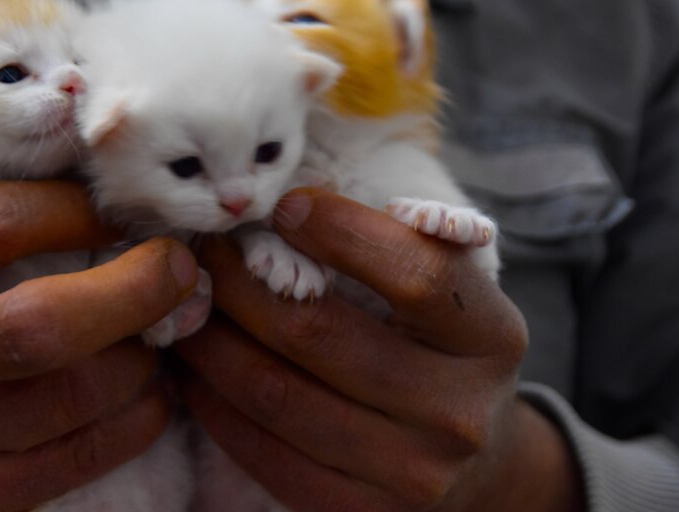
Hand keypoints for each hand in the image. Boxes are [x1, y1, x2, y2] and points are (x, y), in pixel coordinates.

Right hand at [0, 180, 199, 510]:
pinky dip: (140, 414)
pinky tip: (152, 388)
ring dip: (146, 354)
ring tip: (167, 327)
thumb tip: (97, 193)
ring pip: (79, 393)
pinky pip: (85, 454)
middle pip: (43, 322)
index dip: (77, 209)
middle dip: (135, 288)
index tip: (122, 208)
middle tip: (181, 267)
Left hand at [175, 188, 583, 511]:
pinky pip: (264, 451)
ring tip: (187, 306)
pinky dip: (215, 404)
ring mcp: (412, 473)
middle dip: (244, 283)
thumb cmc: (439, 346)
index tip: (286, 205)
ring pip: (277, 394)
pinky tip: (195, 369)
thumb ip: (396, 242)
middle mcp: (458, 411)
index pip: (417, 275)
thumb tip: (291, 205)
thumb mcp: (451, 290)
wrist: (473, 459)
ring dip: (212, 342)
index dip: (341, 231)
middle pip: (321, 334)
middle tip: (205, 253)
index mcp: (491, 336)